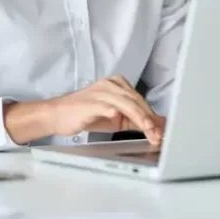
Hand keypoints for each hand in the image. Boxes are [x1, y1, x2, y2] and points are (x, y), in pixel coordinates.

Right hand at [48, 76, 164, 145]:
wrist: (58, 115)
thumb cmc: (85, 115)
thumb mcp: (114, 117)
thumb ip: (134, 119)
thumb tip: (156, 125)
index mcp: (117, 84)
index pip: (140, 100)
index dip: (152, 115)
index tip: (161, 129)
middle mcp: (111, 84)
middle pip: (136, 101)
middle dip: (149, 119)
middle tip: (158, 134)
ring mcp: (100, 92)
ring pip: (126, 103)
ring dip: (140, 118)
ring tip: (149, 130)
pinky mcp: (90, 102)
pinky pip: (106, 106)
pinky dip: (115, 112)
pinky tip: (121, 119)